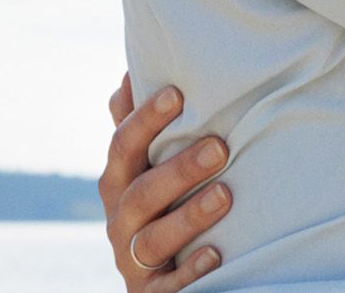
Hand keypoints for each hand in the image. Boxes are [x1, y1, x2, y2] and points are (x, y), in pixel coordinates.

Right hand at [98, 75, 231, 291]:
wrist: (150, 278)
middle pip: (142, 192)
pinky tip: (216, 255)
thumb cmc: (154, 206)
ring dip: (189, 216)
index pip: (123, 146)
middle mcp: (120, 220)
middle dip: (179, 169)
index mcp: (118, 182)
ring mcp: (133, 259)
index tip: (177, 94)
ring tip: (225, 194)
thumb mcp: (140, 169)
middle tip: (220, 147)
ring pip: (154, 239)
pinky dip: (191, 270)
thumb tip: (130, 73)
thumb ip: (134, 126)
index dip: (145, 120)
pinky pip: (169, 285)